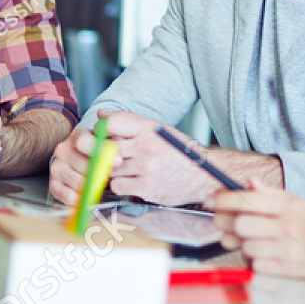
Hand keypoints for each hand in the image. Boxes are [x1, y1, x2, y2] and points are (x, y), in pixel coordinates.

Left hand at [51, 110, 215, 206]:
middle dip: (100, 152)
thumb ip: (129, 121)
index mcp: (149, 129)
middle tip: (106, 155)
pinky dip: (120, 184)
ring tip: (126, 168)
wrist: (204, 175)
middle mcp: (147, 147)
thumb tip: (101, 115)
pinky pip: (117, 186)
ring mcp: (146, 168)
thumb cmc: (179, 151)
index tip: (102, 136)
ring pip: (109, 168)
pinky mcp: (146, 188)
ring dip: (112, 170)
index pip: (111, 123)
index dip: (101, 130)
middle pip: (104, 147)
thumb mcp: (158, 129)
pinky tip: (131, 180)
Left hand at [211, 185, 304, 277]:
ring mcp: (287, 250)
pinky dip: (255, 261)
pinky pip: (257, 265)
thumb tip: (250, 184)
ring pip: (246, 246)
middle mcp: (287, 227)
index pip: (248, 200)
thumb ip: (276, 195)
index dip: (223, 200)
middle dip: (228, 224)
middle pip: (240, 223)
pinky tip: (264, 255)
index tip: (211, 201)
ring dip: (243, 244)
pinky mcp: (288, 270)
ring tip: (251, 240)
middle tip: (224, 223)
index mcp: (291, 206)